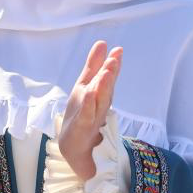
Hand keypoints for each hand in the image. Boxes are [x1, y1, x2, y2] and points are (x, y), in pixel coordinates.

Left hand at [59, 41, 122, 180]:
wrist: (74, 149)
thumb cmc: (83, 116)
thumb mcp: (86, 87)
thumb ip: (94, 66)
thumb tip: (103, 43)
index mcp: (99, 97)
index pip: (107, 79)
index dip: (112, 65)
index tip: (117, 50)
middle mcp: (99, 107)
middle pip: (106, 89)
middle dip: (111, 73)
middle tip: (116, 56)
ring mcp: (92, 119)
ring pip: (99, 102)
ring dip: (103, 88)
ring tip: (106, 72)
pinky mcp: (82, 129)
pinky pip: (86, 116)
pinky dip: (88, 106)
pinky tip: (89, 94)